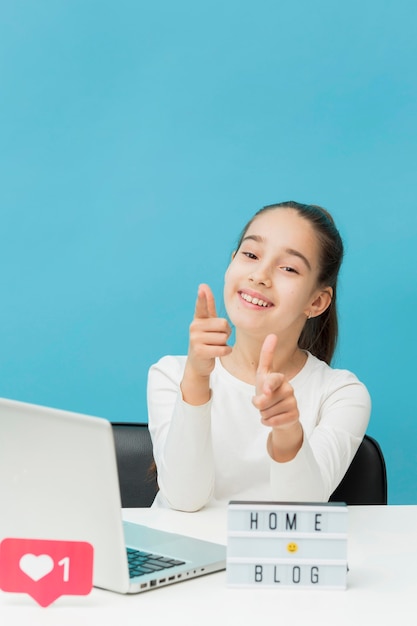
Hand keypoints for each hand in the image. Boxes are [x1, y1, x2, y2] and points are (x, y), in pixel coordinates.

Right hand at [181, 284, 231, 403]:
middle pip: (223, 324)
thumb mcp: (208, 322)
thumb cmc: (207, 340)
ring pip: (223, 337)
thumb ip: (207, 305)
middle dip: (226, 333)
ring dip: (224, 343)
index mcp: (198, 319)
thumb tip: (203, 285)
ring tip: (215, 346)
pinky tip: (219, 352)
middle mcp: (194, 327)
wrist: (199, 363)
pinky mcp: (199, 351)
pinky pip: (222, 348)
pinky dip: (225, 351)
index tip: (202, 288)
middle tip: (217, 338)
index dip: (202, 298)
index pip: (201, 306)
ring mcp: (195, 339)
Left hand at [252, 333, 299, 434]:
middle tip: (264, 402)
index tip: (265, 390)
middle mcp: (289, 388)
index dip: (268, 386)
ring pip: (267, 412)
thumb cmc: (267, 392)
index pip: (273, 380)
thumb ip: (265, 358)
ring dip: (264, 413)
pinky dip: (268, 422)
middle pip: (264, 400)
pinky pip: (274, 421)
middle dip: (258, 404)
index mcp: (279, 378)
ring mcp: (293, 402)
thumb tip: (273, 334)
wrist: (279, 412)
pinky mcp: (295, 415)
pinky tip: (272, 418)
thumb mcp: (262, 375)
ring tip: (270, 409)